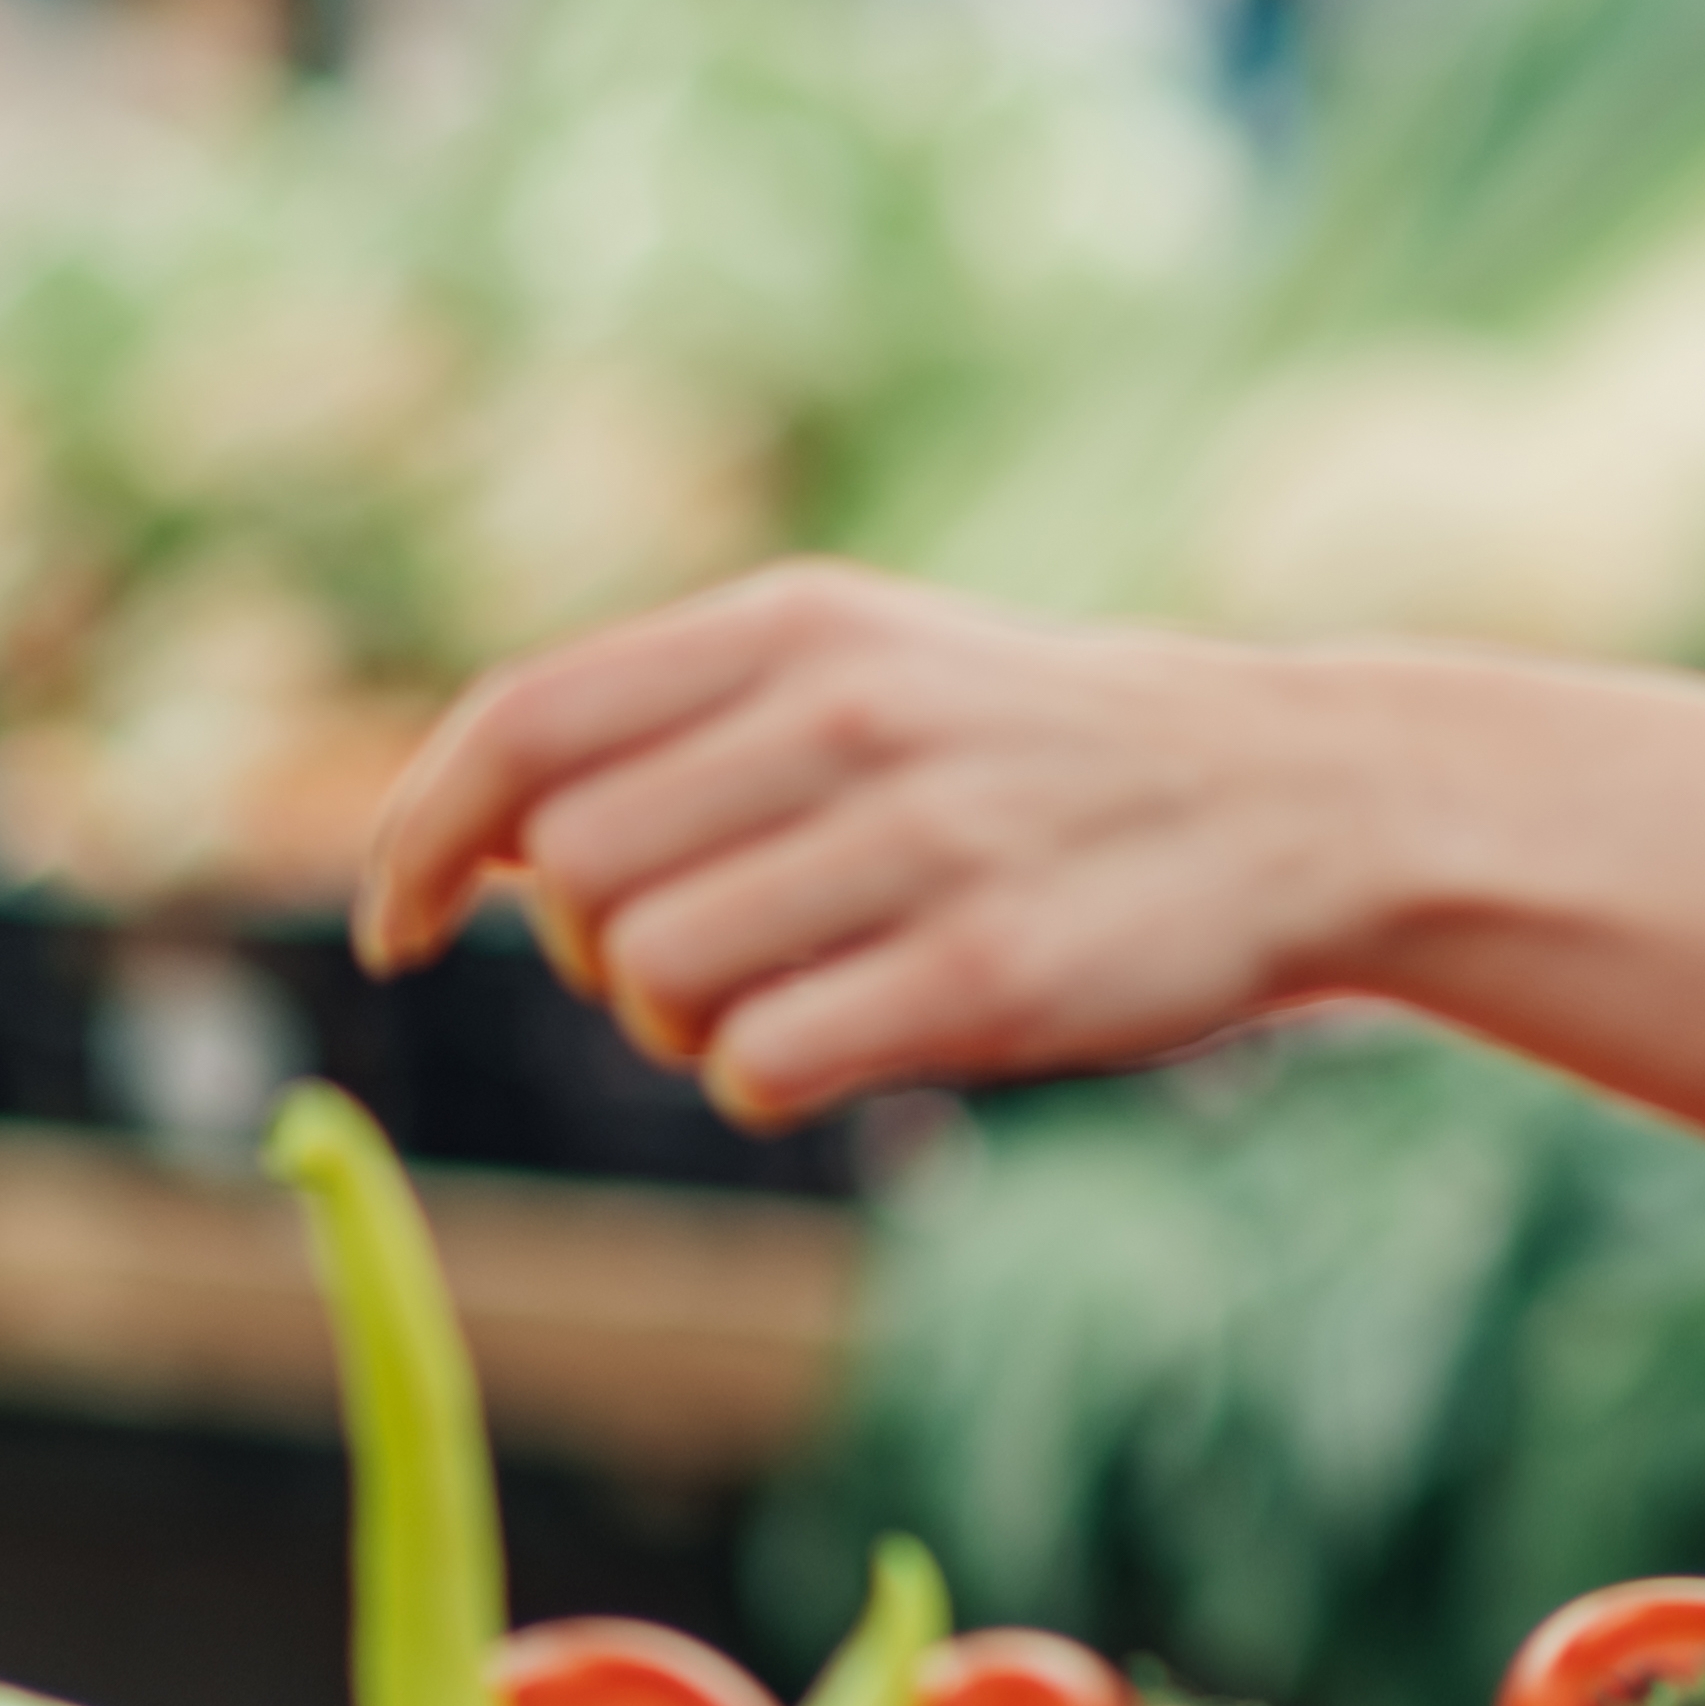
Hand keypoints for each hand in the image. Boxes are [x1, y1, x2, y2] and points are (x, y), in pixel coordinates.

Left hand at [351, 565, 1383, 1124]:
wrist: (1306, 796)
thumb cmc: (1049, 752)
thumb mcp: (876, 663)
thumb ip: (696, 716)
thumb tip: (490, 835)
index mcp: (802, 624)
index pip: (524, 724)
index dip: (424, 835)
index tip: (398, 926)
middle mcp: (850, 714)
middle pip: (576, 878)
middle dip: (596, 952)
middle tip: (699, 963)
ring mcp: (923, 843)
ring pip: (654, 980)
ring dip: (688, 1026)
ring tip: (803, 995)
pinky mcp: (986, 976)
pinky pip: (758, 1068)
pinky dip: (771, 1080)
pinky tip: (856, 1044)